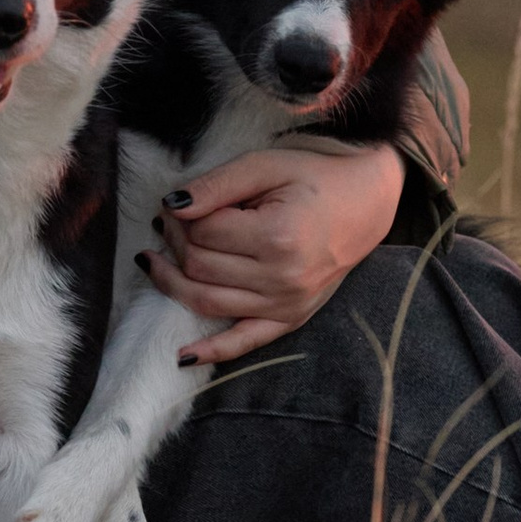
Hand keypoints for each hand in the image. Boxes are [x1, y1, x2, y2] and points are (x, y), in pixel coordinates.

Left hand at [141, 141, 403, 366]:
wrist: (366, 202)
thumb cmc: (314, 178)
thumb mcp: (265, 165)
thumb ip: (217, 185)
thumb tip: (173, 206)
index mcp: (277, 236)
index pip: (202, 234)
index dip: (179, 217)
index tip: (175, 204)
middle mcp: (281, 278)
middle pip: (199, 267)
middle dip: (173, 243)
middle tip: (168, 223)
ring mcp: (286, 304)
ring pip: (207, 301)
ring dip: (172, 283)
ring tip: (154, 261)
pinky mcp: (290, 318)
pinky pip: (244, 342)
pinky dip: (211, 351)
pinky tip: (182, 355)